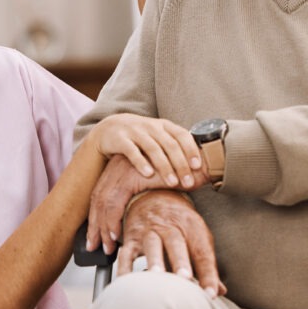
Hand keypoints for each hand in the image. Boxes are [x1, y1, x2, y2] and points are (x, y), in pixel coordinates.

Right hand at [85, 113, 200, 187]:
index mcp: (164, 125)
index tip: (198, 166)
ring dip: (165, 166)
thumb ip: (174, 145)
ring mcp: (135, 131)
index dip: (191, 150)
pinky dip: (141, 162)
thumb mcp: (158, 136)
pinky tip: (148, 174)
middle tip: (188, 182)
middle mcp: (151, 126)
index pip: (182, 135)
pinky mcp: (120, 139)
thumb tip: (198, 165)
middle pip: (170, 145)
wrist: (109, 128)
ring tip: (172, 183)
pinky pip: (132, 151)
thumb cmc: (141, 137)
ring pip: (153, 148)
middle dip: (181, 164)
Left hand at [87, 153, 210, 253]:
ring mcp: (123, 169)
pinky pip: (115, 203)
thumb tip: (134, 221)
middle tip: (93, 246)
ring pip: (103, 202)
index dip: (97, 217)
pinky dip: (113, 221)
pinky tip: (116, 236)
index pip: (102, 195)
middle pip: (98, 199)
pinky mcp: (131, 176)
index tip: (95, 236)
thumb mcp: (155, 185)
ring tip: (106, 247)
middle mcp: (118, 166)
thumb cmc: (181, 175)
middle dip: (95, 225)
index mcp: (121, 167)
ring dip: (103, 227)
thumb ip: (142, 197)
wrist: (198, 162)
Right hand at [118, 190, 224, 297]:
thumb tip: (219, 291)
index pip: (203, 252)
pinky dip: (125, 267)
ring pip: (152, 244)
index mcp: (192, 227)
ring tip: (156, 276)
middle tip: (185, 278)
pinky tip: (126, 282)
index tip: (211, 293)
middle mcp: (171, 226)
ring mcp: (150, 231)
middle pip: (177, 243)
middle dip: (181, 261)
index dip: (209, 273)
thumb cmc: (180, 223)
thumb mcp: (197, 237)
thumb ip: (206, 266)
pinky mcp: (132, 237)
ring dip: (154, 260)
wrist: (154, 196)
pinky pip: (127, 252)